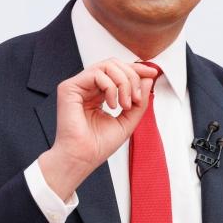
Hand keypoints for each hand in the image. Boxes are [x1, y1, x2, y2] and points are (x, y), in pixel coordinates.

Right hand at [38, 59, 157, 200]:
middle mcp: (88, 87)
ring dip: (124, 82)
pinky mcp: (69, 88)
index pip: (118, 71)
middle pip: (114, 64)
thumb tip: (148, 78)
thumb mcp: (128, 120)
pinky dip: (110, 87)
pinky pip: (96, 74)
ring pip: (107, 66)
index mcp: (98, 94)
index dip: (137, 69)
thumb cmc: (98, 145)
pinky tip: (112, 105)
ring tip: (125, 104)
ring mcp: (78, 86)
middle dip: (132, 77)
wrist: (82, 158)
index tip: (153, 73)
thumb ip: (139, 101)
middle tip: (137, 97)